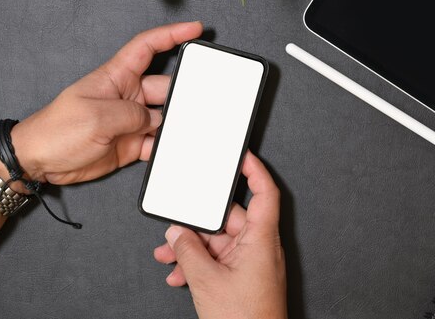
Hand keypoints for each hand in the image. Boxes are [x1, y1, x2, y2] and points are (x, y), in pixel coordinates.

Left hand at [0, 22, 202, 186]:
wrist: (39, 162)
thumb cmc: (57, 130)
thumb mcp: (96, 117)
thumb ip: (132, 115)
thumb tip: (158, 121)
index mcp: (116, 77)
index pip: (147, 47)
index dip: (171, 35)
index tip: (195, 29)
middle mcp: (127, 96)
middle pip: (165, 86)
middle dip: (184, 90)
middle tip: (203, 98)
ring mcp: (130, 120)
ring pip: (165, 117)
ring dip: (177, 123)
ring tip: (193, 129)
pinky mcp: (131, 143)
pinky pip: (156, 143)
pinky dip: (167, 148)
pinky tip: (176, 151)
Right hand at [153, 152, 287, 318]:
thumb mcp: (206, 280)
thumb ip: (188, 251)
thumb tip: (176, 233)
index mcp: (261, 239)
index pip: (265, 193)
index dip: (255, 170)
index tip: (241, 155)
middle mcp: (259, 247)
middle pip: (228, 219)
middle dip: (197, 223)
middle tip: (176, 224)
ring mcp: (251, 262)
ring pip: (219, 242)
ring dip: (193, 248)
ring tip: (169, 256)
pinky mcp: (244, 276)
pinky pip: (220, 259)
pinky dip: (199, 264)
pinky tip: (179, 273)